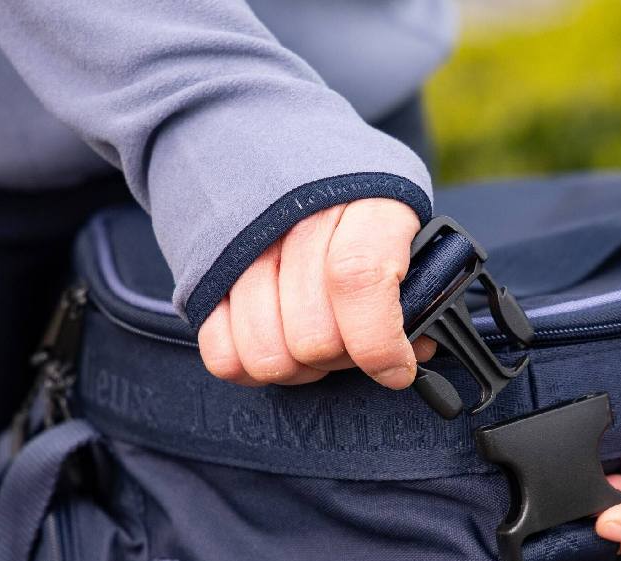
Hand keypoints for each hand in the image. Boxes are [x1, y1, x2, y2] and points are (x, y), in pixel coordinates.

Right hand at [198, 199, 434, 387]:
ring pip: (269, 357)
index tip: (396, 369)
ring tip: (311, 336)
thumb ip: (418, 282)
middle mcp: (292, 220)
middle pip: (314, 337)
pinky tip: (274, 338)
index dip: (378, 342)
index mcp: (359, 199)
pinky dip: (251, 366)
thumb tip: (418, 347)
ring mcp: (239, 248)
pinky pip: (224, 358)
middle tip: (349, 339)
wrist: (261, 131)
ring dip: (299, 368)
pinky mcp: (202, 276)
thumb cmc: (347, 197)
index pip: (358, 279)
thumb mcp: (397, 219)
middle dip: (340, 358)